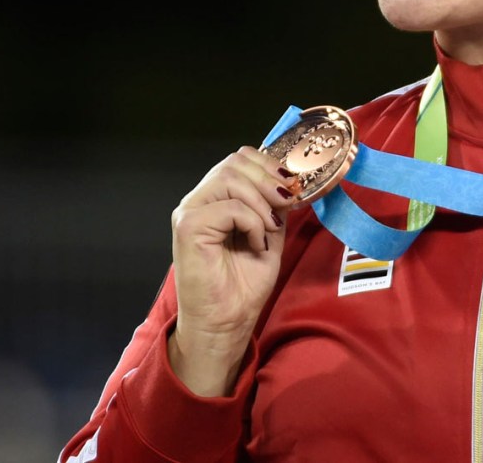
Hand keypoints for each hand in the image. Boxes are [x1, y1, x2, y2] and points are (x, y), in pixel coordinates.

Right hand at [168, 146, 299, 395]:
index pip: (240, 158)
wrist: (226, 324)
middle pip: (235, 161)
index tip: (293, 186)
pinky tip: (256, 244)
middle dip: (269, 179)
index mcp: (216, 198)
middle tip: (288, 203)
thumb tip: (294, 181)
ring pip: (231, 177)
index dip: (270, 165)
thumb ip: (276, 206)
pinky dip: (252, 222)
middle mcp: (199, 200)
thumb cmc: (243, 286)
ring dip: (261, 202)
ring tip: (270, 229)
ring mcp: (190, 211)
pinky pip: (229, 206)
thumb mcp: (270, 235)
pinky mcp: (188, 226)